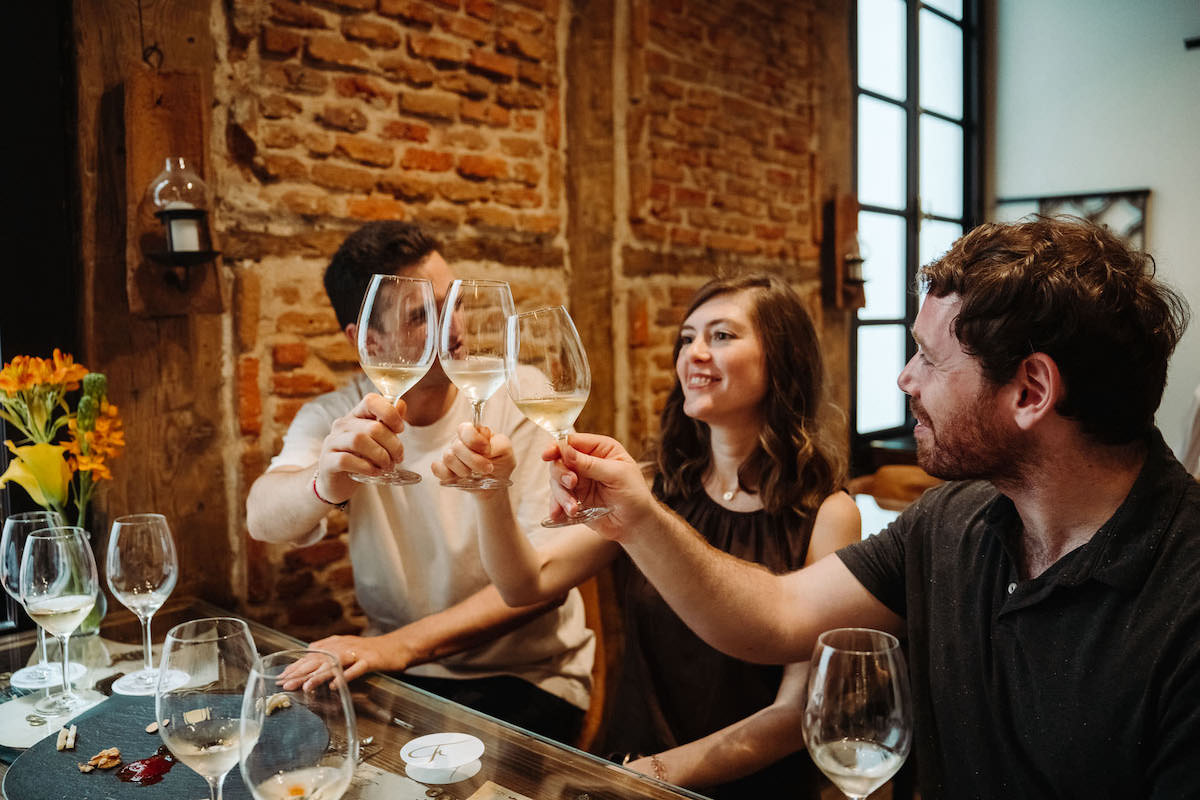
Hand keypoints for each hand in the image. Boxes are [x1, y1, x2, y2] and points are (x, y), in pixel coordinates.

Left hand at [277, 633, 412, 690]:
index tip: (281, 677)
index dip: (295, 666)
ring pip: (334, 664)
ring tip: (306, 686)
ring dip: (318, 675)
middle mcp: (343, 647)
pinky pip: (356, 670)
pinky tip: (336, 686)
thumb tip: (308, 651)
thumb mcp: (346, 647)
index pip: (311, 655)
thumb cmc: (371, 650)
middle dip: (300, 672)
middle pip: (318, 659)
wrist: (397, 647)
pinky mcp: (370, 660)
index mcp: (336, 644)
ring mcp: (357, 653)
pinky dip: (345, 677)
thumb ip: (328, 649)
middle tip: (285, 683)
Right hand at [314, 394, 406, 502]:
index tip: (400, 429)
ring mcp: (332, 442)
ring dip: (380, 456)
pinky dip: (366, 467)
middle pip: (372, 427)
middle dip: (392, 445)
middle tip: (398, 458)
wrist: (341, 483)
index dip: (389, 412)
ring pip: (359, 440)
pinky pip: (346, 460)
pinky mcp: (327, 462)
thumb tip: (401, 404)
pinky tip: (374, 472)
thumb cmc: (362, 458)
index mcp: (356, 415)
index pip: (371, 400)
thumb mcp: (379, 440)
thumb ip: (389, 422)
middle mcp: (342, 425)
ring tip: (387, 466)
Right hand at [430, 423, 515, 487]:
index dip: (475, 441)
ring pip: (448, 458)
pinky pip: (437, 468)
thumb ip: (498, 444)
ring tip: (475, 475)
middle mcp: (460, 441)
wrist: (495, 483)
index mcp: (474, 432)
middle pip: (457, 446)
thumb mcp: (506, 450)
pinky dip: (448, 475)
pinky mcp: (444, 469)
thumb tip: (485, 447)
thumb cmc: (500, 462)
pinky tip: (460, 478)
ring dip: (465, 470)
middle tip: (487, 469)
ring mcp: (451, 455)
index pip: (465, 429)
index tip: (487, 451)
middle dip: (474, 461)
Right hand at [542, 433, 653, 536]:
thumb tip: (565, 450)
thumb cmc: (634, 495)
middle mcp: (587, 462)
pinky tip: (560, 516)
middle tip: (571, 485)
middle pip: (559, 460)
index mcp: (601, 449)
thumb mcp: (616, 475)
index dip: (558, 447)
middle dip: (561, 474)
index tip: (548, 455)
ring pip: (556, 481)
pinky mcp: (574, 498)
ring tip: (573, 508)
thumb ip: (590, 464)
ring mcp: (579, 481)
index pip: (572, 441)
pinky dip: (557, 507)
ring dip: (561, 495)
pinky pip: (557, 499)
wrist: (636, 525)